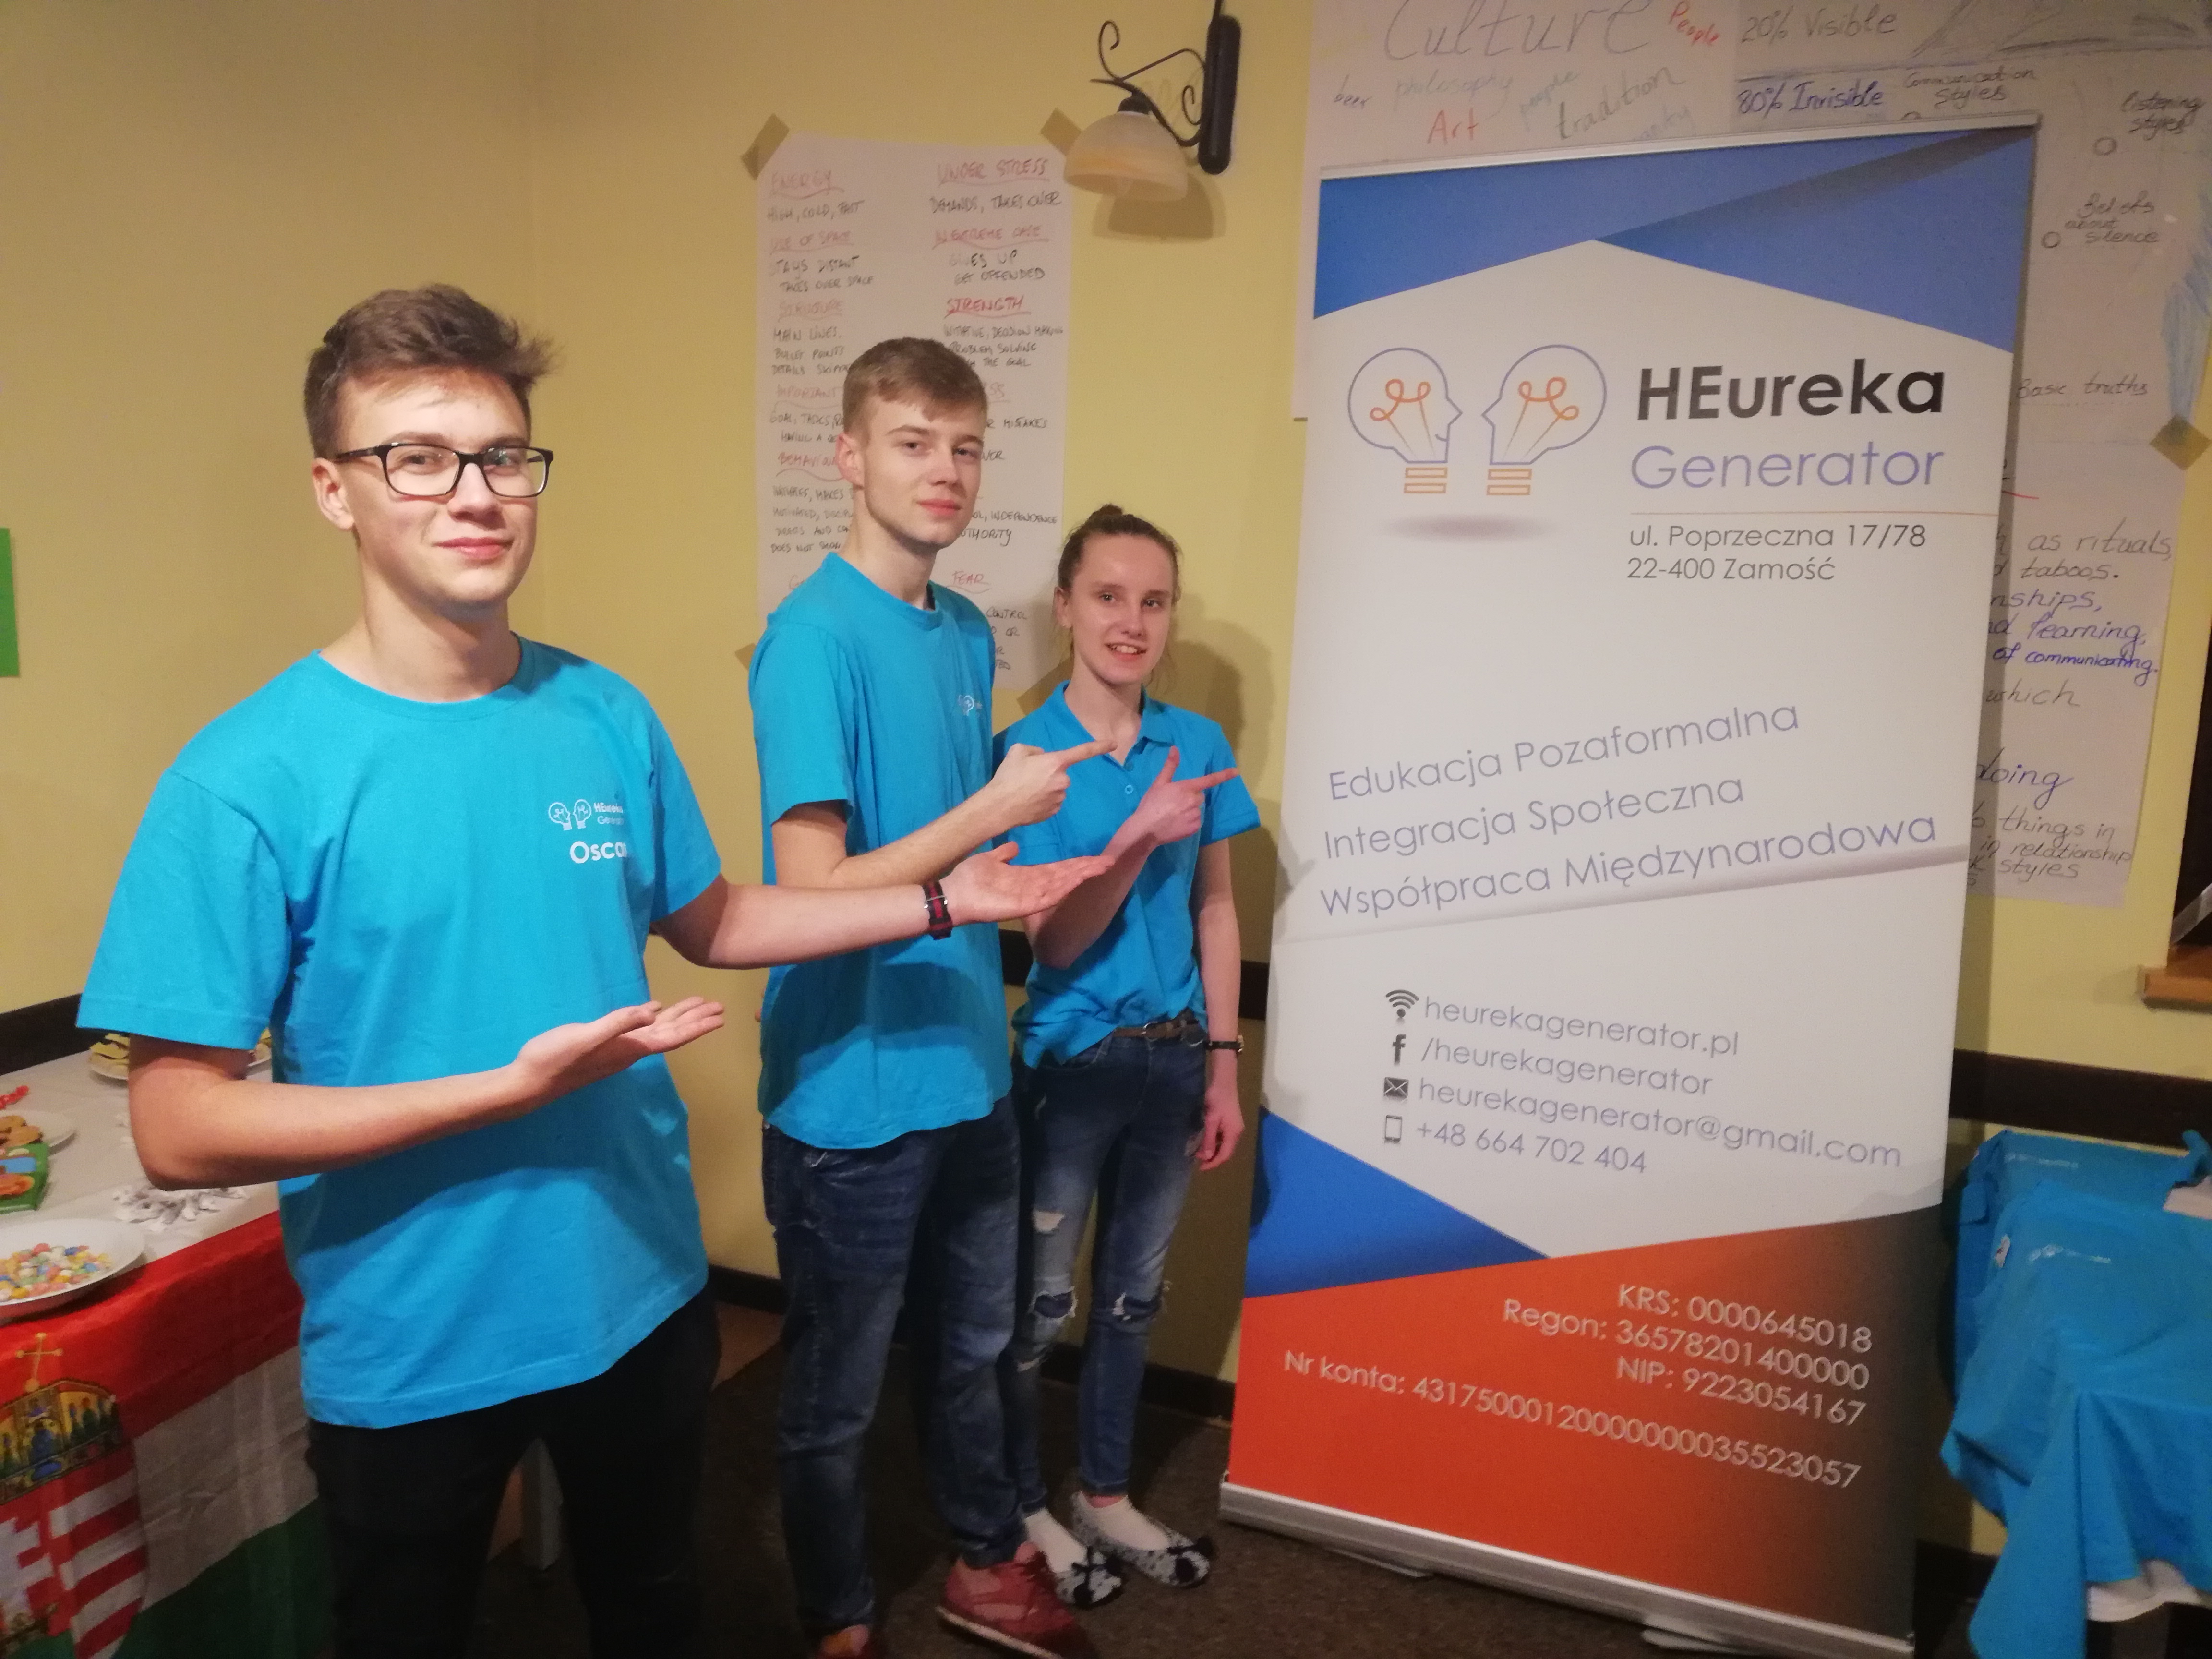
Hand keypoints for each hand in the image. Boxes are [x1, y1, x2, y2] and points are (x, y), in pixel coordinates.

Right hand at [507, 998, 725, 1110]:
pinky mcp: (603, 1046)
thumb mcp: (585, 1037)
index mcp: (629, 1048)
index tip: (719, 1017)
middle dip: (694, 1019)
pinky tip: (654, 1011)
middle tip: (718, 1007)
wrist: (529, 1081)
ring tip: (696, 1004)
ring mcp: (616, 1049)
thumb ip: (617, 1024)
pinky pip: (638, 1029)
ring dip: (677, 1017)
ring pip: (656, 1031)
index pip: (672, 1037)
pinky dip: (651, 1019)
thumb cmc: (554, 1058)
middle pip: (670, 1033)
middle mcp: (628, 1050)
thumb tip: (651, 1012)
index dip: (697, 1026)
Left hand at [941, 844, 1110, 923]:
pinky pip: (1047, 897)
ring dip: (1079, 876)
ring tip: (1098, 867)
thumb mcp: (989, 859)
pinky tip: (1076, 881)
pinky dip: (1062, 888)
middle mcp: (1032, 887)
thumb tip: (1014, 846)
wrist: (953, 894)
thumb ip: (1003, 854)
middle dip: (1085, 869)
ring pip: (1061, 885)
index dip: (1075, 864)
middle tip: (1107, 862)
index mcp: (1026, 876)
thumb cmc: (969, 878)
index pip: (1056, 869)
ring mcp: (1030, 897)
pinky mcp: (1024, 906)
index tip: (1093, 858)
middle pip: (1064, 876)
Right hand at [982, 738, 1112, 829]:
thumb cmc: (1008, 776)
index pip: (1082, 752)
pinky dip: (1043, 801)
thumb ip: (1035, 750)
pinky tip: (1029, 802)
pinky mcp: (1054, 812)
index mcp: (1056, 762)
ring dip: (1045, 788)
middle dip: (1048, 774)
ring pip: (1056, 788)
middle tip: (1027, 777)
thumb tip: (1042, 757)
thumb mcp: (1018, 751)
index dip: (1099, 746)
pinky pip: (1052, 802)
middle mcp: (1063, 780)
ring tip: (1025, 791)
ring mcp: (1060, 798)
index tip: (1113, 744)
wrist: (1000, 806)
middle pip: (1060, 773)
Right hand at [1116, 747, 1238, 852]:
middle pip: (1199, 796)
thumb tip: (1175, 748)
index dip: (1224, 775)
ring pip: (1197, 810)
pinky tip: (1176, 824)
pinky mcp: (1194, 828)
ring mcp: (1195, 815)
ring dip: (1189, 811)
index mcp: (1187, 787)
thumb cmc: (1151, 804)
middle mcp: (1194, 800)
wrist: (1146, 828)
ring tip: (1173, 815)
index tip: (1236, 771)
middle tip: (1174, 803)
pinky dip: (1188, 823)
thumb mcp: (1159, 783)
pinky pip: (1195, 822)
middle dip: (1190, 798)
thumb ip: (1170, 766)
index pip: (1209, 780)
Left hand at [1195, 1067, 1243, 1170]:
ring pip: (1224, 1144)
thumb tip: (1206, 1157)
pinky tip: (1205, 1141)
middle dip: (1212, 1158)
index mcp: (1234, 1133)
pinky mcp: (1230, 1121)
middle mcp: (1236, 1132)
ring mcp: (1234, 1127)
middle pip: (1226, 1151)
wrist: (1224, 1080)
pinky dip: (1214, 1142)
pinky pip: (1222, 1137)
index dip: (1213, 1163)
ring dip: (1212, 1150)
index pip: (1224, 1155)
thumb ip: (1208, 1139)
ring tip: (1199, 1153)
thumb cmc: (1217, 1099)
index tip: (1200, 1168)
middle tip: (1198, 1161)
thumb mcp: (1211, 1120)